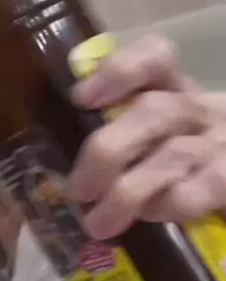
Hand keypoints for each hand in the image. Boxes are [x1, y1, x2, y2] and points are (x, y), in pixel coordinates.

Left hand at [67, 35, 225, 238]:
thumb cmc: (191, 164)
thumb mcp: (161, 139)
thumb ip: (124, 140)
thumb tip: (70, 174)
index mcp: (179, 91)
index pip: (157, 57)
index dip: (119, 70)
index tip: (81, 98)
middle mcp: (201, 110)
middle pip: (155, 111)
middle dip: (108, 150)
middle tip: (78, 189)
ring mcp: (220, 144)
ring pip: (172, 154)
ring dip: (126, 191)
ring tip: (96, 222)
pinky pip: (193, 190)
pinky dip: (164, 205)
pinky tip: (147, 217)